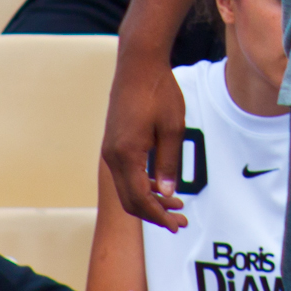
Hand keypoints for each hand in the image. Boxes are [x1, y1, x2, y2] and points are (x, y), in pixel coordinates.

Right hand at [101, 58, 191, 230]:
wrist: (138, 64)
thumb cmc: (159, 92)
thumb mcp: (173, 128)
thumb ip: (169, 163)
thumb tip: (167, 193)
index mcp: (126, 154)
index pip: (140, 199)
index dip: (159, 216)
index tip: (176, 225)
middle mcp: (112, 156)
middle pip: (129, 200)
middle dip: (154, 214)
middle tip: (180, 221)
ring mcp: (110, 150)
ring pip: (126, 189)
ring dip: (148, 201)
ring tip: (175, 205)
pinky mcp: (113, 143)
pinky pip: (125, 174)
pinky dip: (141, 185)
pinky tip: (161, 186)